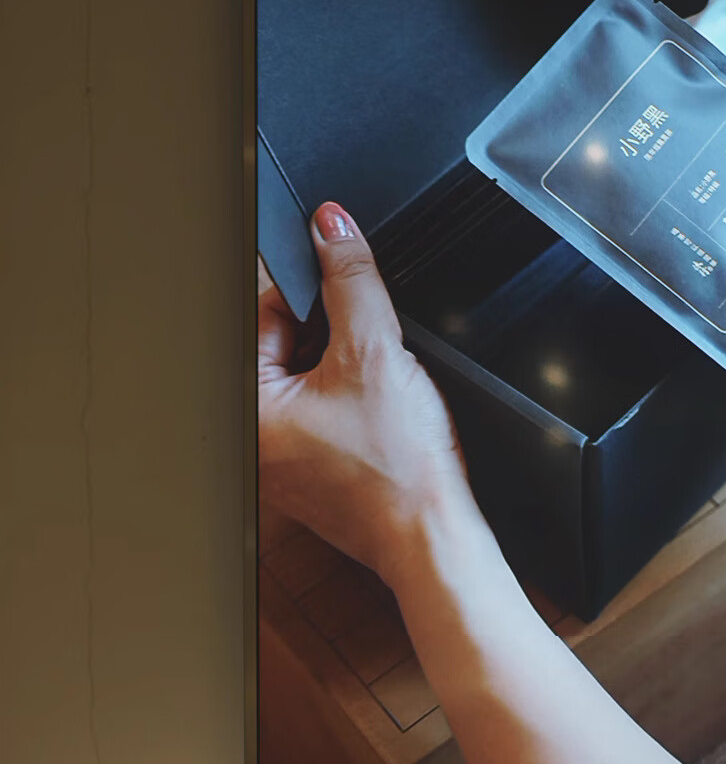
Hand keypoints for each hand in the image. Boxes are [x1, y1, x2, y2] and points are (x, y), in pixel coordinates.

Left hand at [258, 201, 466, 583]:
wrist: (437, 536)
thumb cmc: (398, 470)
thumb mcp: (375, 351)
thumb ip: (351, 279)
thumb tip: (332, 227)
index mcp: (251, 409)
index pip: (264, 314)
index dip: (310, 288)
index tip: (340, 272)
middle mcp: (258, 436)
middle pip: (288, 343)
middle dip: (335, 329)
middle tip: (374, 345)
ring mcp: (285, 455)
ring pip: (312, 373)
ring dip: (348, 361)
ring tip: (383, 386)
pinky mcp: (315, 465)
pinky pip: (326, 407)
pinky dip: (354, 393)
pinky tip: (384, 407)